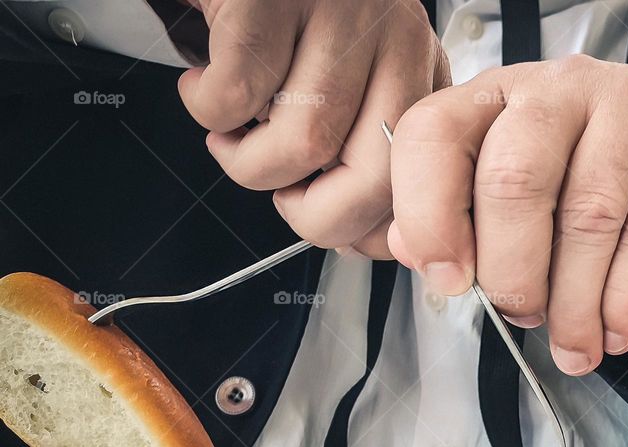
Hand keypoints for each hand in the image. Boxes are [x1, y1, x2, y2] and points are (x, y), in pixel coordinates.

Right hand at [178, 0, 448, 257]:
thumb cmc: (286, 24)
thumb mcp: (352, 85)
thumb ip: (366, 152)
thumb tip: (359, 240)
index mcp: (420, 71)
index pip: (420, 181)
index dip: (369, 227)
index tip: (333, 230)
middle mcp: (395, 38)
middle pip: (372, 179)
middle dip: (312, 215)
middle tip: (281, 192)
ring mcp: (338, 11)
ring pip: (304, 143)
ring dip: (247, 162)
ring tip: (232, 133)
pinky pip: (238, 96)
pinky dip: (207, 110)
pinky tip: (204, 85)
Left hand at [389, 55, 627, 374]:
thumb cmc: (582, 185)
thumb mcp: (508, 195)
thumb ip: (453, 220)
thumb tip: (412, 251)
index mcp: (493, 99)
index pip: (434, 136)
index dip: (429, 216)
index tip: (449, 280)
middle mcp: (557, 89)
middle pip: (513, 182)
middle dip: (511, 274)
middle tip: (522, 315)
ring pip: (587, 219)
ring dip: (573, 305)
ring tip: (574, 344)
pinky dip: (625, 301)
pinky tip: (615, 328)